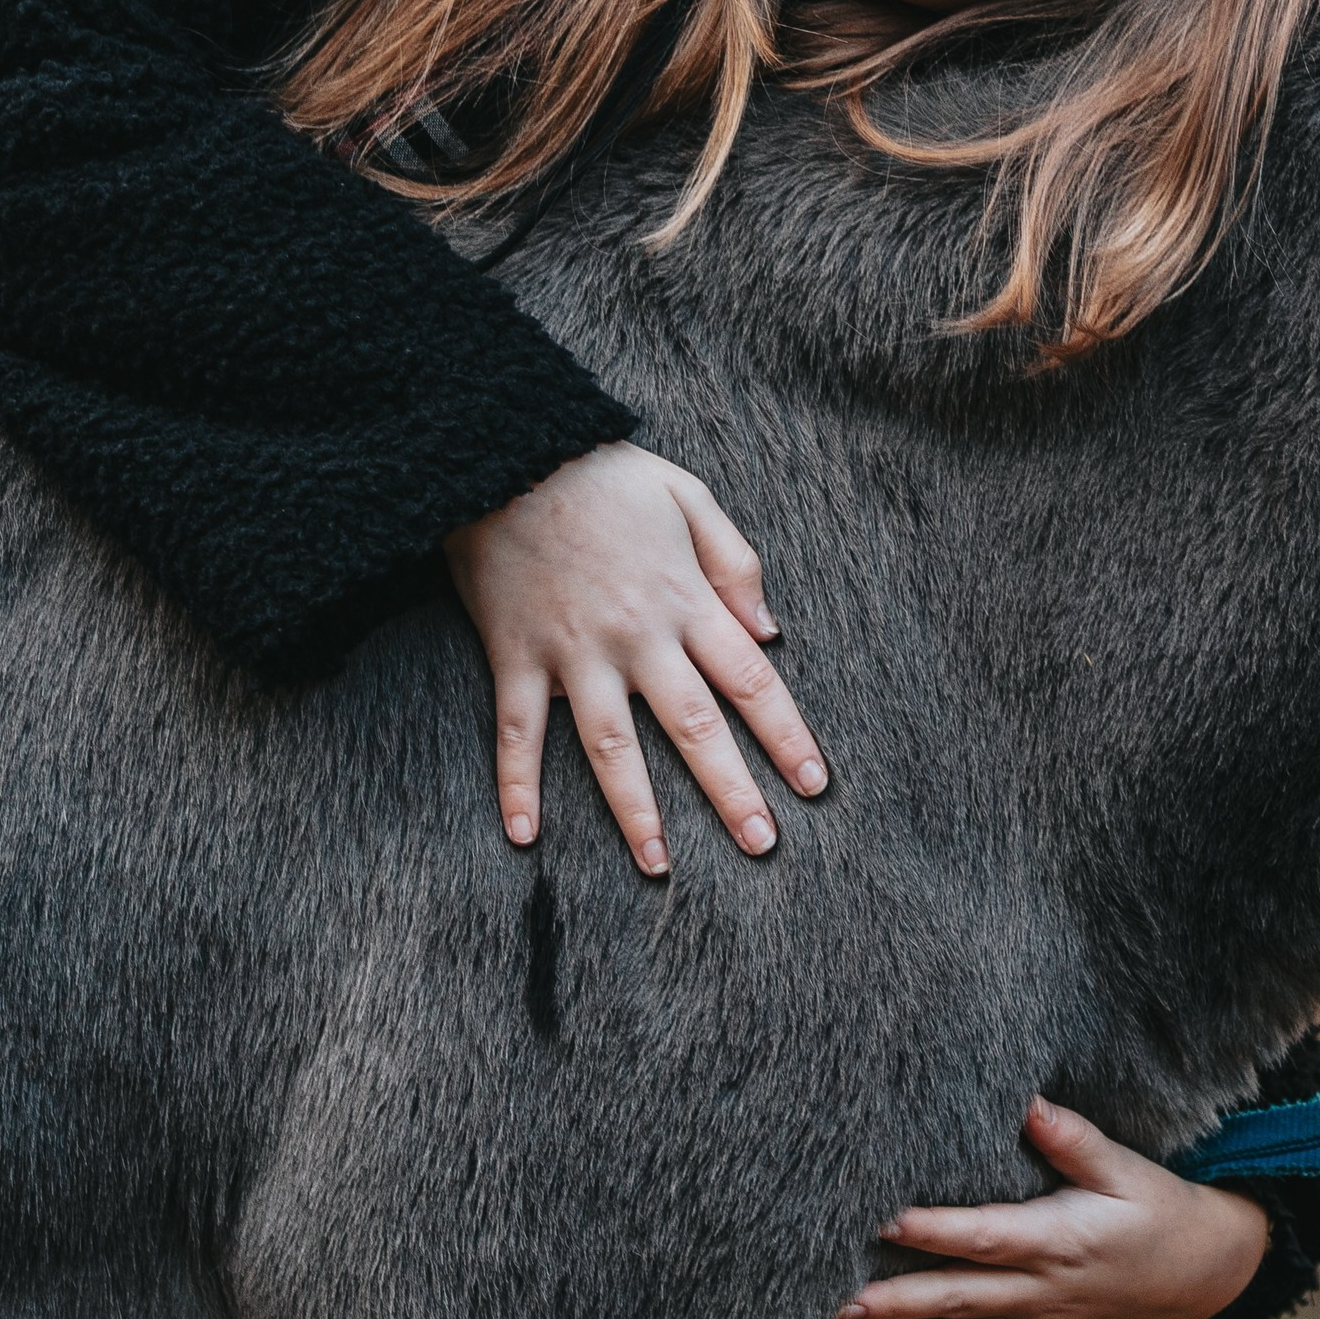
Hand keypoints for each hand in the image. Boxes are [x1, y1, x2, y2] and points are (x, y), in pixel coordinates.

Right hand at [445, 441, 825, 874]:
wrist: (506, 453)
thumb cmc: (605, 476)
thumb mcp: (690, 497)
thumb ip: (736, 563)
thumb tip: (769, 633)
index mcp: (685, 599)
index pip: (751, 680)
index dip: (786, 735)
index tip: (813, 785)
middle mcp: (637, 636)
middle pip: (694, 726)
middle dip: (731, 790)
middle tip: (761, 844)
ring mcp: (574, 652)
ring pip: (611, 747)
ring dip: (637, 810)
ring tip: (660, 864)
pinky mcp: (515, 656)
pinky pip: (517, 733)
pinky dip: (517, 786)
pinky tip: (525, 837)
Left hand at [835, 1097, 1271, 1318]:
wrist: (1199, 1273)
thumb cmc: (1157, 1209)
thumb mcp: (1126, 1167)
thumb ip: (1075, 1139)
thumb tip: (1029, 1105)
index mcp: (1057, 1240)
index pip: (985, 1236)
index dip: (936, 1230)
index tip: (886, 1222)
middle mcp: (1038, 1290)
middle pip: (958, 1299)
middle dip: (896, 1305)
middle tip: (841, 1306)